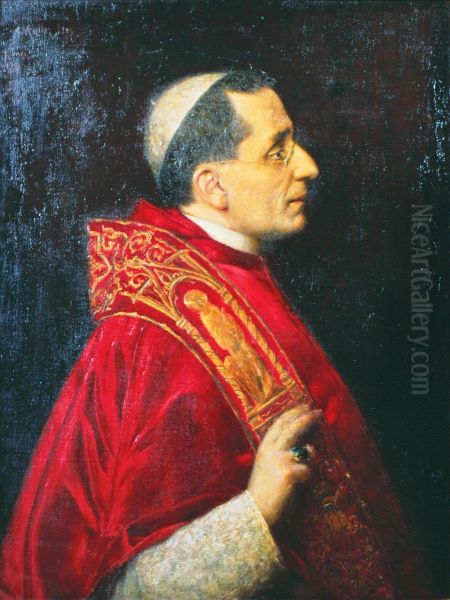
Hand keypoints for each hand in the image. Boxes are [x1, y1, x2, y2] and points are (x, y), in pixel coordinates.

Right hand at [247, 405, 320, 527]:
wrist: (255, 514)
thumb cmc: (264, 494)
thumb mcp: (269, 468)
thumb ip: (283, 456)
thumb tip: (308, 447)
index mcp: (264, 448)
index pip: (279, 424)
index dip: (292, 414)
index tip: (303, 407)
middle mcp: (271, 450)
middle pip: (292, 428)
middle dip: (306, 418)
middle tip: (317, 411)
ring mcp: (280, 460)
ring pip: (305, 449)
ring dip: (312, 455)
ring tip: (311, 460)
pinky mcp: (289, 473)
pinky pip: (308, 471)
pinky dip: (308, 478)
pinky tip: (300, 486)